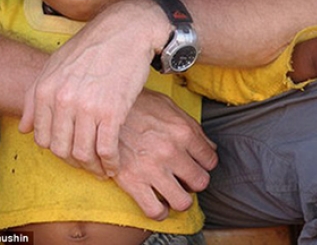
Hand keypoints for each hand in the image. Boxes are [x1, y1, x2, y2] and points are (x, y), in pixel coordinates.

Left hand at [19, 0, 168, 176]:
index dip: (57, 149)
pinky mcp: (112, 111)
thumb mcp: (56, 63)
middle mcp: (63, 100)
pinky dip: (110, 163)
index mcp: (46, 89)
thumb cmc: (93, 45)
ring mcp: (87, 107)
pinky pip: (106, 149)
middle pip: (61, 150)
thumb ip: (35, 96)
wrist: (127, 30)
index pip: (42, 138)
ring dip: (92, 167)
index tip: (70, 152)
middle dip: (74, 162)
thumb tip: (25, 129)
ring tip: (101, 168)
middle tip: (87, 164)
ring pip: (83, 154)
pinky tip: (114, 164)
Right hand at [114, 90, 217, 218]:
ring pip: (182, 201)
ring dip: (181, 200)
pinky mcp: (133, 182)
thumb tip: (209, 147)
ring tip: (175, 192)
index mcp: (183, 131)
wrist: (106, 109)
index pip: (210, 160)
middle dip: (196, 182)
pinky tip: (159, 203)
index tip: (198, 164)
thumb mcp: (169, 106)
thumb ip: (192, 127)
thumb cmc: (139, 105)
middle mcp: (171, 151)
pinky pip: (154, 210)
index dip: (206, 164)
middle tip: (186, 178)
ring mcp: (152, 169)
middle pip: (200, 182)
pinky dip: (160, 212)